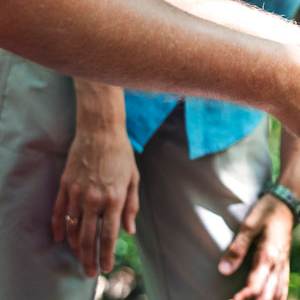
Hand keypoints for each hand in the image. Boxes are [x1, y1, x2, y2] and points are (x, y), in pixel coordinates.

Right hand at [51, 119, 139, 276]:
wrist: (100, 132)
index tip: (106, 268)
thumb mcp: (134, 179)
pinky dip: (59, 227)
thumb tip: (129, 230)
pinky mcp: (65, 186)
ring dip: (75, 247)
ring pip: (73, 228)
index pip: (109, 235)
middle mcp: (94, 199)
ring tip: (79, 258)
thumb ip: (131, 206)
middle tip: (89, 273)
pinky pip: (59, 212)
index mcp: (115, 198)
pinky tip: (61, 238)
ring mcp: (77, 193)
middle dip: (89, 258)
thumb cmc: (122, 154)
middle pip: (89, 237)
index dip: (106, 254)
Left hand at [219, 194, 294, 299]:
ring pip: (279, 295)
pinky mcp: (284, 264)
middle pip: (268, 296)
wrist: (285, 203)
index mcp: (268, 256)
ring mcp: (283, 265)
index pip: (256, 286)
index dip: (242, 298)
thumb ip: (237, 248)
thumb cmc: (266, 211)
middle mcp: (278, 264)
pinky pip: (284, 288)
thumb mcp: (249, 225)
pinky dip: (278, 298)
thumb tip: (223, 270)